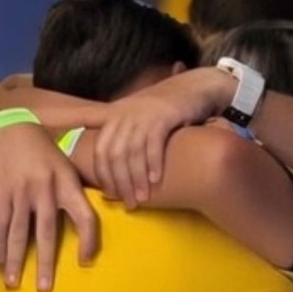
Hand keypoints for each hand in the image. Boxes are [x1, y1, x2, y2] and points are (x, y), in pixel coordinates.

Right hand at [0, 124, 98, 291]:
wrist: (14, 127)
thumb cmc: (46, 151)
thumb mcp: (68, 166)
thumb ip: (76, 193)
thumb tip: (90, 223)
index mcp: (68, 184)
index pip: (85, 217)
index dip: (88, 240)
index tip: (85, 261)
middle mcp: (46, 190)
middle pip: (47, 232)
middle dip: (45, 263)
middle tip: (45, 288)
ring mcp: (22, 192)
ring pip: (18, 232)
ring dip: (16, 260)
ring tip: (14, 283)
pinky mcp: (2, 192)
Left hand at [95, 67, 234, 206]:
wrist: (193, 88)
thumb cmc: (162, 110)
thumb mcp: (134, 118)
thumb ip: (119, 139)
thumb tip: (111, 173)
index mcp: (113, 116)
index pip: (99, 149)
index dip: (102, 174)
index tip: (108, 195)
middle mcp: (124, 114)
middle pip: (114, 154)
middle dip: (120, 182)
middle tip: (128, 203)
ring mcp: (142, 114)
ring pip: (132, 152)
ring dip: (137, 179)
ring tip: (141, 198)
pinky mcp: (162, 116)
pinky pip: (153, 145)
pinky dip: (153, 165)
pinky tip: (156, 181)